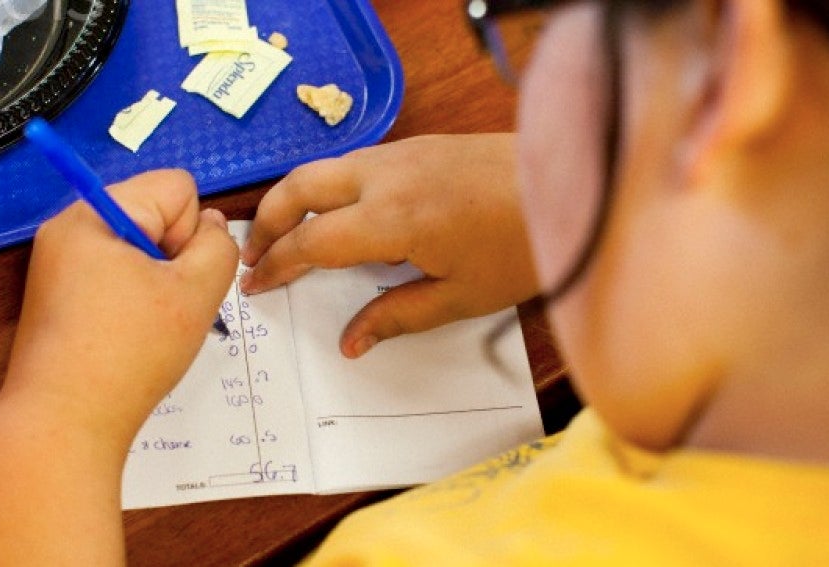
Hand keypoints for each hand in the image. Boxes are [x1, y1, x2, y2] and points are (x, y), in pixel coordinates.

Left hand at [1, 170, 238, 449]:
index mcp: (96, 213)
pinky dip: (132, 301)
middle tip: (164, 307)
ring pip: (138, 250)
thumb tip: (210, 226)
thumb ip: (219, 246)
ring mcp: (58, 264)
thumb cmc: (131, 352)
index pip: (177, 188)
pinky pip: (114, 276)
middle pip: (155, 215)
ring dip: (156, 282)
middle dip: (173, 257)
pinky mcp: (57, 297)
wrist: (64, 423)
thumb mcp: (196, 292)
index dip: (192, 234)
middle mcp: (70, 228)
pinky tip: (128, 337)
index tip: (175, 280)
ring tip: (146, 327)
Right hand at [241, 134, 538, 357]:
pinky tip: (337, 212)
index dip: (277, 265)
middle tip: (254, 254)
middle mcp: (385, 176)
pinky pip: (353, 162)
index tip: (256, 284)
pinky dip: (327, 186)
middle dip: (267, 220)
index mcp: (391, 219)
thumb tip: (349, 344)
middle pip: (300, 187)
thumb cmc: (523, 246)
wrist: (574, 182)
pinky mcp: (418, 144)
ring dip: (295, 198)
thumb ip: (396, 316)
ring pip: (324, 168)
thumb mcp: (461, 296)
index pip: (312, 241)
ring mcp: (400, 153)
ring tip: (286, 234)